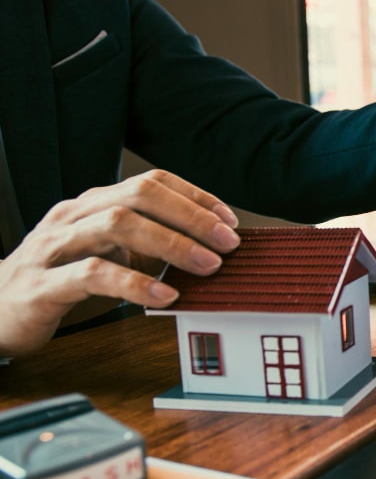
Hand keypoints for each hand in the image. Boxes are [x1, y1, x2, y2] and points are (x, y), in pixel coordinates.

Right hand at [0, 170, 240, 355]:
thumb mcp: (111, 257)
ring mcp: (55, 246)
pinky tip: (165, 296)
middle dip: (190, 216)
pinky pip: (92, 274)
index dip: (195, 197)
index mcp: (93, 204)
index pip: (151, 182)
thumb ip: (150, 249)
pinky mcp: (43, 283)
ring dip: (170, 244)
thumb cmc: (60, 282)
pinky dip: (135, 284)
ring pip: (116, 225)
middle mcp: (74, 215)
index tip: (230, 221)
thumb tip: (210, 250)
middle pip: (137, 195)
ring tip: (207, 265)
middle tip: (227, 242)